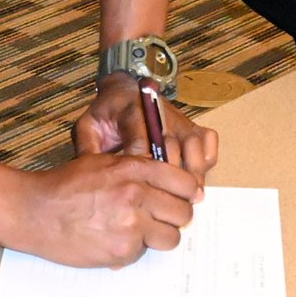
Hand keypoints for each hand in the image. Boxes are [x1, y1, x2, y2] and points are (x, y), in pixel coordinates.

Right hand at [16, 150, 198, 267]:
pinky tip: (114, 239)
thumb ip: (135, 170)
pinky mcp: (123, 249)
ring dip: (159, 236)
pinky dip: (134, 249)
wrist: (35, 211)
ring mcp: (131, 223)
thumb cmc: (65, 185)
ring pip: (171, 236)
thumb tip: (168, 185)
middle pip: (183, 212)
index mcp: (133, 167)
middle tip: (158, 218)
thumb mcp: (101, 163)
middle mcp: (136, 193)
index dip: (186, 192)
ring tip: (138, 231)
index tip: (181, 198)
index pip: (184, 182)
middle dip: (173, 217)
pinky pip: (145, 252)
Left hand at [72, 72, 218, 189]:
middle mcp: (160, 115)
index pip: (141, 143)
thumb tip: (89, 172)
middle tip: (164, 206)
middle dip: (169, 180)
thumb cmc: (107, 112)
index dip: (142, 169)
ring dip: (191, 175)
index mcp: (133, 113)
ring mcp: (179, 120)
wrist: (125, 89)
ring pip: (194, 148)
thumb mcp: (88, 125)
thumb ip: (87, 147)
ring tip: (185, 200)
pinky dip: (206, 160)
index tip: (140, 192)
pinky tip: (194, 178)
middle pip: (172, 149)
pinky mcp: (192, 124)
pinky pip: (208, 142)